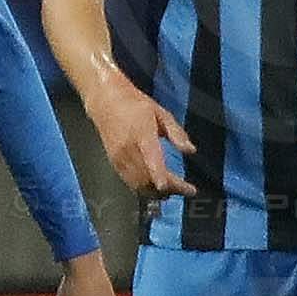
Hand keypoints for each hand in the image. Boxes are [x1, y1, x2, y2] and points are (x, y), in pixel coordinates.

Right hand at [91, 77, 195, 198]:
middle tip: (188, 190)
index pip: (151, 158)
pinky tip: (157, 189)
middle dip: (169, 189)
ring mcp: (119, 159)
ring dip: (158, 193)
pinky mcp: (114, 164)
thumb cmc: (136, 105)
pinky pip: (131, 183)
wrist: (106, 102)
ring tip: (175, 192)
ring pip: (139, 185)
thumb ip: (176, 133)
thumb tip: (191, 151)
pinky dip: (145, 190)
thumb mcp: (161, 113)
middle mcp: (128, 149)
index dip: (158, 175)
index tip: (167, 188)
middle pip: (148, 177)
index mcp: (142, 134)